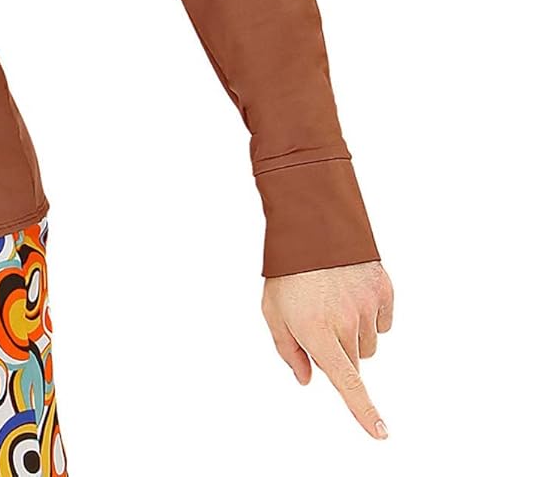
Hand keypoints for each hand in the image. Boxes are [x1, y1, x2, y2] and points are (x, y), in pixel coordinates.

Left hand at [261, 259, 393, 438]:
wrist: (309, 222)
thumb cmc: (286, 269)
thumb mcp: (272, 310)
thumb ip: (289, 349)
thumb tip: (307, 379)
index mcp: (316, 332)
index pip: (346, 382)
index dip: (364, 411)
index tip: (380, 434)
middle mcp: (345, 323)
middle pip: (353, 363)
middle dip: (338, 352)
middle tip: (318, 320)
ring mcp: (366, 306)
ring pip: (369, 343)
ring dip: (354, 333)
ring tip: (332, 300)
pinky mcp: (383, 290)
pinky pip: (383, 321)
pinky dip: (370, 314)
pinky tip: (350, 292)